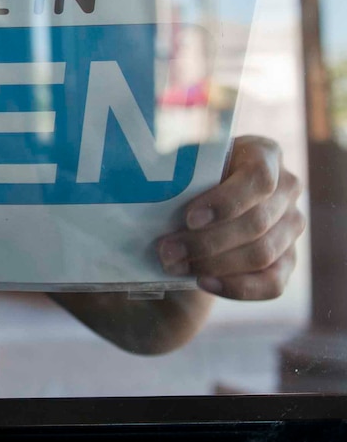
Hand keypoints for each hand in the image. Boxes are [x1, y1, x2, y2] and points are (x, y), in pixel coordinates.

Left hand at [157, 135, 304, 299]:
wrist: (200, 209)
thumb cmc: (189, 180)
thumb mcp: (188, 165)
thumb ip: (181, 170)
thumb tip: (151, 183)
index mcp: (265, 154)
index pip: (259, 178)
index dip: (226, 201)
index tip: (189, 218)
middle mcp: (287, 188)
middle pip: (256, 222)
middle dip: (206, 242)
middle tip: (166, 250)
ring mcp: (291, 225)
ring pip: (262, 253)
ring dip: (214, 264)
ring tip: (174, 266)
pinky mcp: (288, 259)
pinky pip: (272, 283)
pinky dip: (237, 287)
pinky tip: (204, 282)